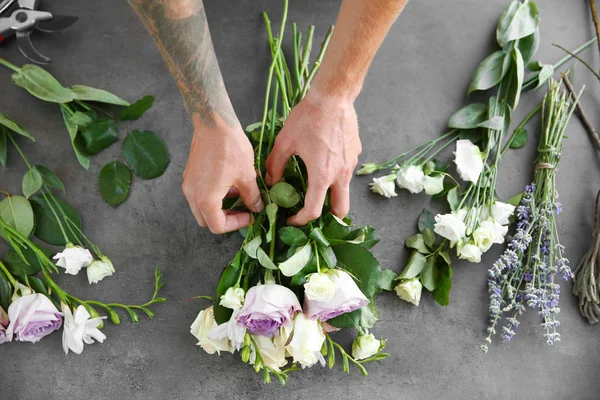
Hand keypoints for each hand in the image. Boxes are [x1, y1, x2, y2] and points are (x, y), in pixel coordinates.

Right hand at [182, 120, 263, 233]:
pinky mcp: (190, 175)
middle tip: (243, 210)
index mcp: (205, 199)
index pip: (218, 226)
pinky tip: (230, 183)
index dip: (236, 225)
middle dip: (226, 219)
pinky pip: (200, 194)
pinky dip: (214, 196)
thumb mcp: (247, 176)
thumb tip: (256, 207)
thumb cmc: (230, 148)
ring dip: (220, 207)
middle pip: (207, 220)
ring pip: (202, 207)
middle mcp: (192, 195)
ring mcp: (189, 184)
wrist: (214, 123)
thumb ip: (252, 197)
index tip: (250, 215)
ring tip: (239, 195)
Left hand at [266, 90, 360, 225]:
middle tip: (312, 213)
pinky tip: (323, 162)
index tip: (292, 219)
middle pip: (341, 210)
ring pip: (346, 191)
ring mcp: (351, 164)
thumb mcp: (284, 142)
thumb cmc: (308, 118)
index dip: (301, 220)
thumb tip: (271, 181)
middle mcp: (341, 174)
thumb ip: (276, 165)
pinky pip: (347, 172)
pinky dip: (337, 176)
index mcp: (322, 175)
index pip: (314, 210)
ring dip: (333, 196)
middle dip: (329, 218)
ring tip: (316, 189)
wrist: (333, 96)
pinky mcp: (355, 153)